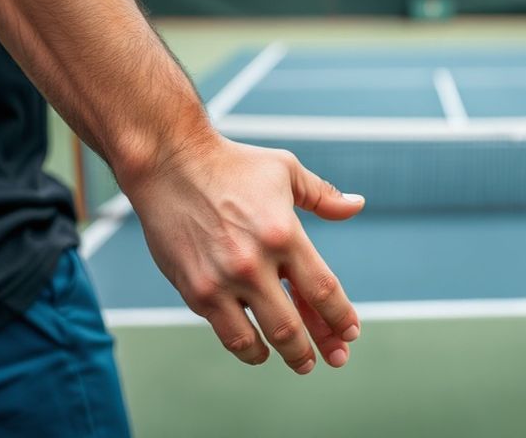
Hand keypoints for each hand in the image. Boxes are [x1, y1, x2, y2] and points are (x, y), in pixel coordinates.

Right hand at [122, 135, 364, 373]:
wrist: (169, 163)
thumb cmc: (232, 164)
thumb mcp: (286, 170)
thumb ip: (323, 195)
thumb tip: (356, 205)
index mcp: (284, 233)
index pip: (323, 289)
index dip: (340, 316)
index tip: (351, 332)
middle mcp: (255, 262)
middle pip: (294, 324)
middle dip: (318, 348)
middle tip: (332, 359)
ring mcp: (222, 281)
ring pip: (262, 337)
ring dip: (286, 355)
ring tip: (301, 361)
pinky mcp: (195, 290)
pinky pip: (228, 332)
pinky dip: (248, 347)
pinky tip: (259, 349)